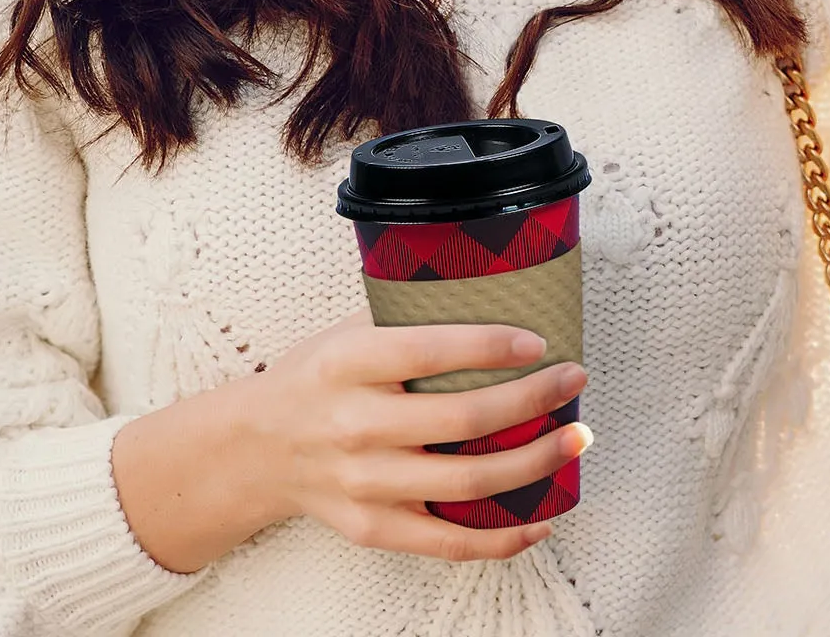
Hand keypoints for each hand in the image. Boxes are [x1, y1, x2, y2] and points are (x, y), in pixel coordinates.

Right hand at [113, 310, 589, 571]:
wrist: (254, 448)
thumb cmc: (313, 378)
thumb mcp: (346, 331)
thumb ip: (406, 315)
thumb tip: (486, 287)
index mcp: (348, 364)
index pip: (430, 351)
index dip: (490, 346)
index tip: (537, 340)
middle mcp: (356, 425)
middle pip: (461, 421)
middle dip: (532, 400)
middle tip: (573, 379)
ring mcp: (365, 483)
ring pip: (465, 485)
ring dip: (533, 464)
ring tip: (575, 439)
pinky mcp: (373, 528)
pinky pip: (449, 543)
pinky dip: (502, 536)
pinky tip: (541, 516)